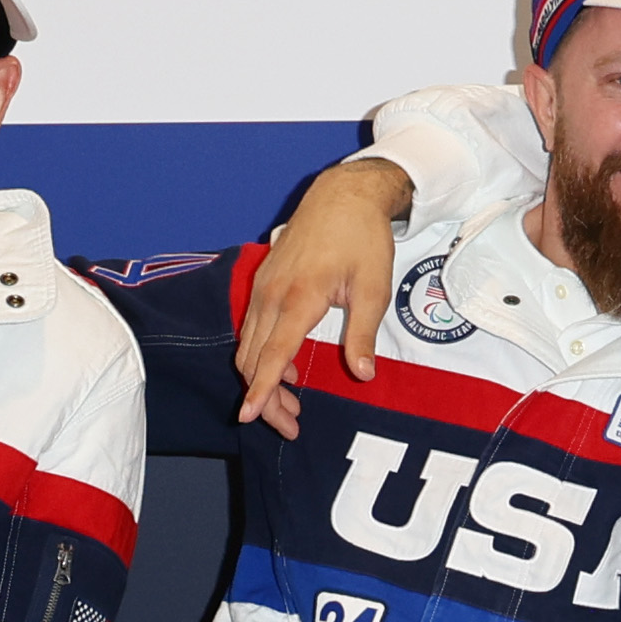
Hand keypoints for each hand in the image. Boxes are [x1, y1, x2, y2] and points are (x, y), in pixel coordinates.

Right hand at [229, 160, 413, 438]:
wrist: (342, 195)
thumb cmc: (362, 239)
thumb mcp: (373, 288)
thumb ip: (362, 334)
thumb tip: (362, 375)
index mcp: (299, 297)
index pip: (273, 354)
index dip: (261, 389)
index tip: (247, 416)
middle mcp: (271, 294)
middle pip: (254, 358)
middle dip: (265, 397)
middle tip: (290, 426)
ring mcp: (263, 287)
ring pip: (249, 346)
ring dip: (263, 380)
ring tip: (290, 406)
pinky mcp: (263, 283)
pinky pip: (252, 329)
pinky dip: (262, 356)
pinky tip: (288, 369)